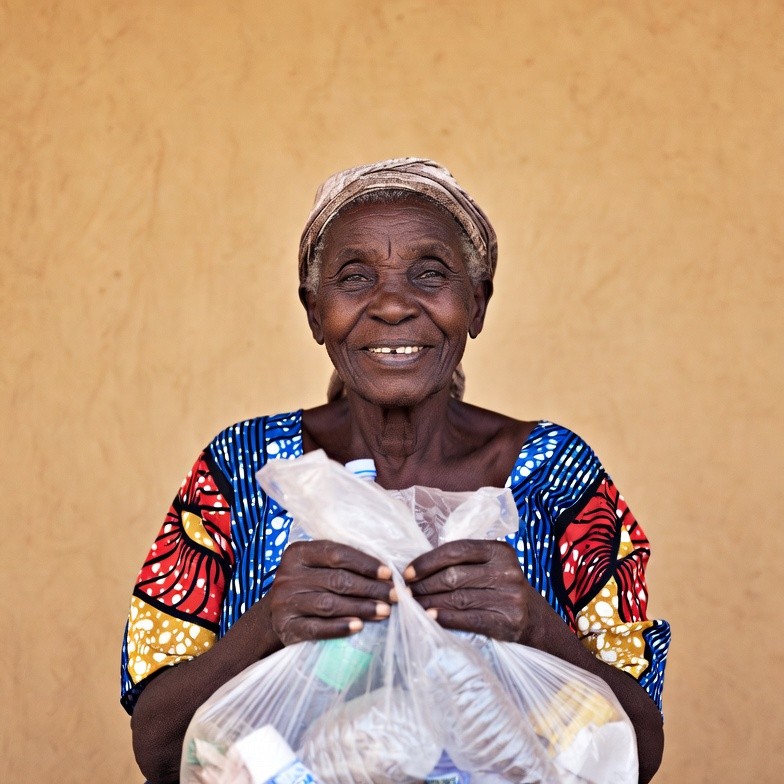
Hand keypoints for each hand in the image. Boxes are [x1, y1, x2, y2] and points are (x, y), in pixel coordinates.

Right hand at [265, 540, 393, 645]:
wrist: (271, 619)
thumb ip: (340, 564)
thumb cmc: (305, 588)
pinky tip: (359, 627)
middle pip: (336, 580)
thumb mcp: (315, 568)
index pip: (336, 554)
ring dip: (361, 608)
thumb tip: (384, 572)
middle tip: (395, 596)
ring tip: (385, 611)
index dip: (365, 563)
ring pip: (329, 604)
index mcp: (298, 553)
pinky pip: (316, 628)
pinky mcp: (286, 626)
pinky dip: (340, 627)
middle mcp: (288, 575)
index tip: (389, 574)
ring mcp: (285, 602)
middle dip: (370, 588)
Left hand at [404, 539, 538, 643]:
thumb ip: (465, 562)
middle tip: (404, 592)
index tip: (407, 572)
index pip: (456, 550)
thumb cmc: (503, 590)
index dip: (428, 561)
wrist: (537, 622)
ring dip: (428, 603)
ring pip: (457, 597)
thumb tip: (417, 568)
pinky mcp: (507, 620)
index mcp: (499, 550)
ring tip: (411, 606)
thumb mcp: (492, 567)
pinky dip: (445, 618)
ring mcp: (509, 596)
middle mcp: (506, 570)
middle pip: (453, 575)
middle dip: (423, 584)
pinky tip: (429, 618)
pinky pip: (468, 618)